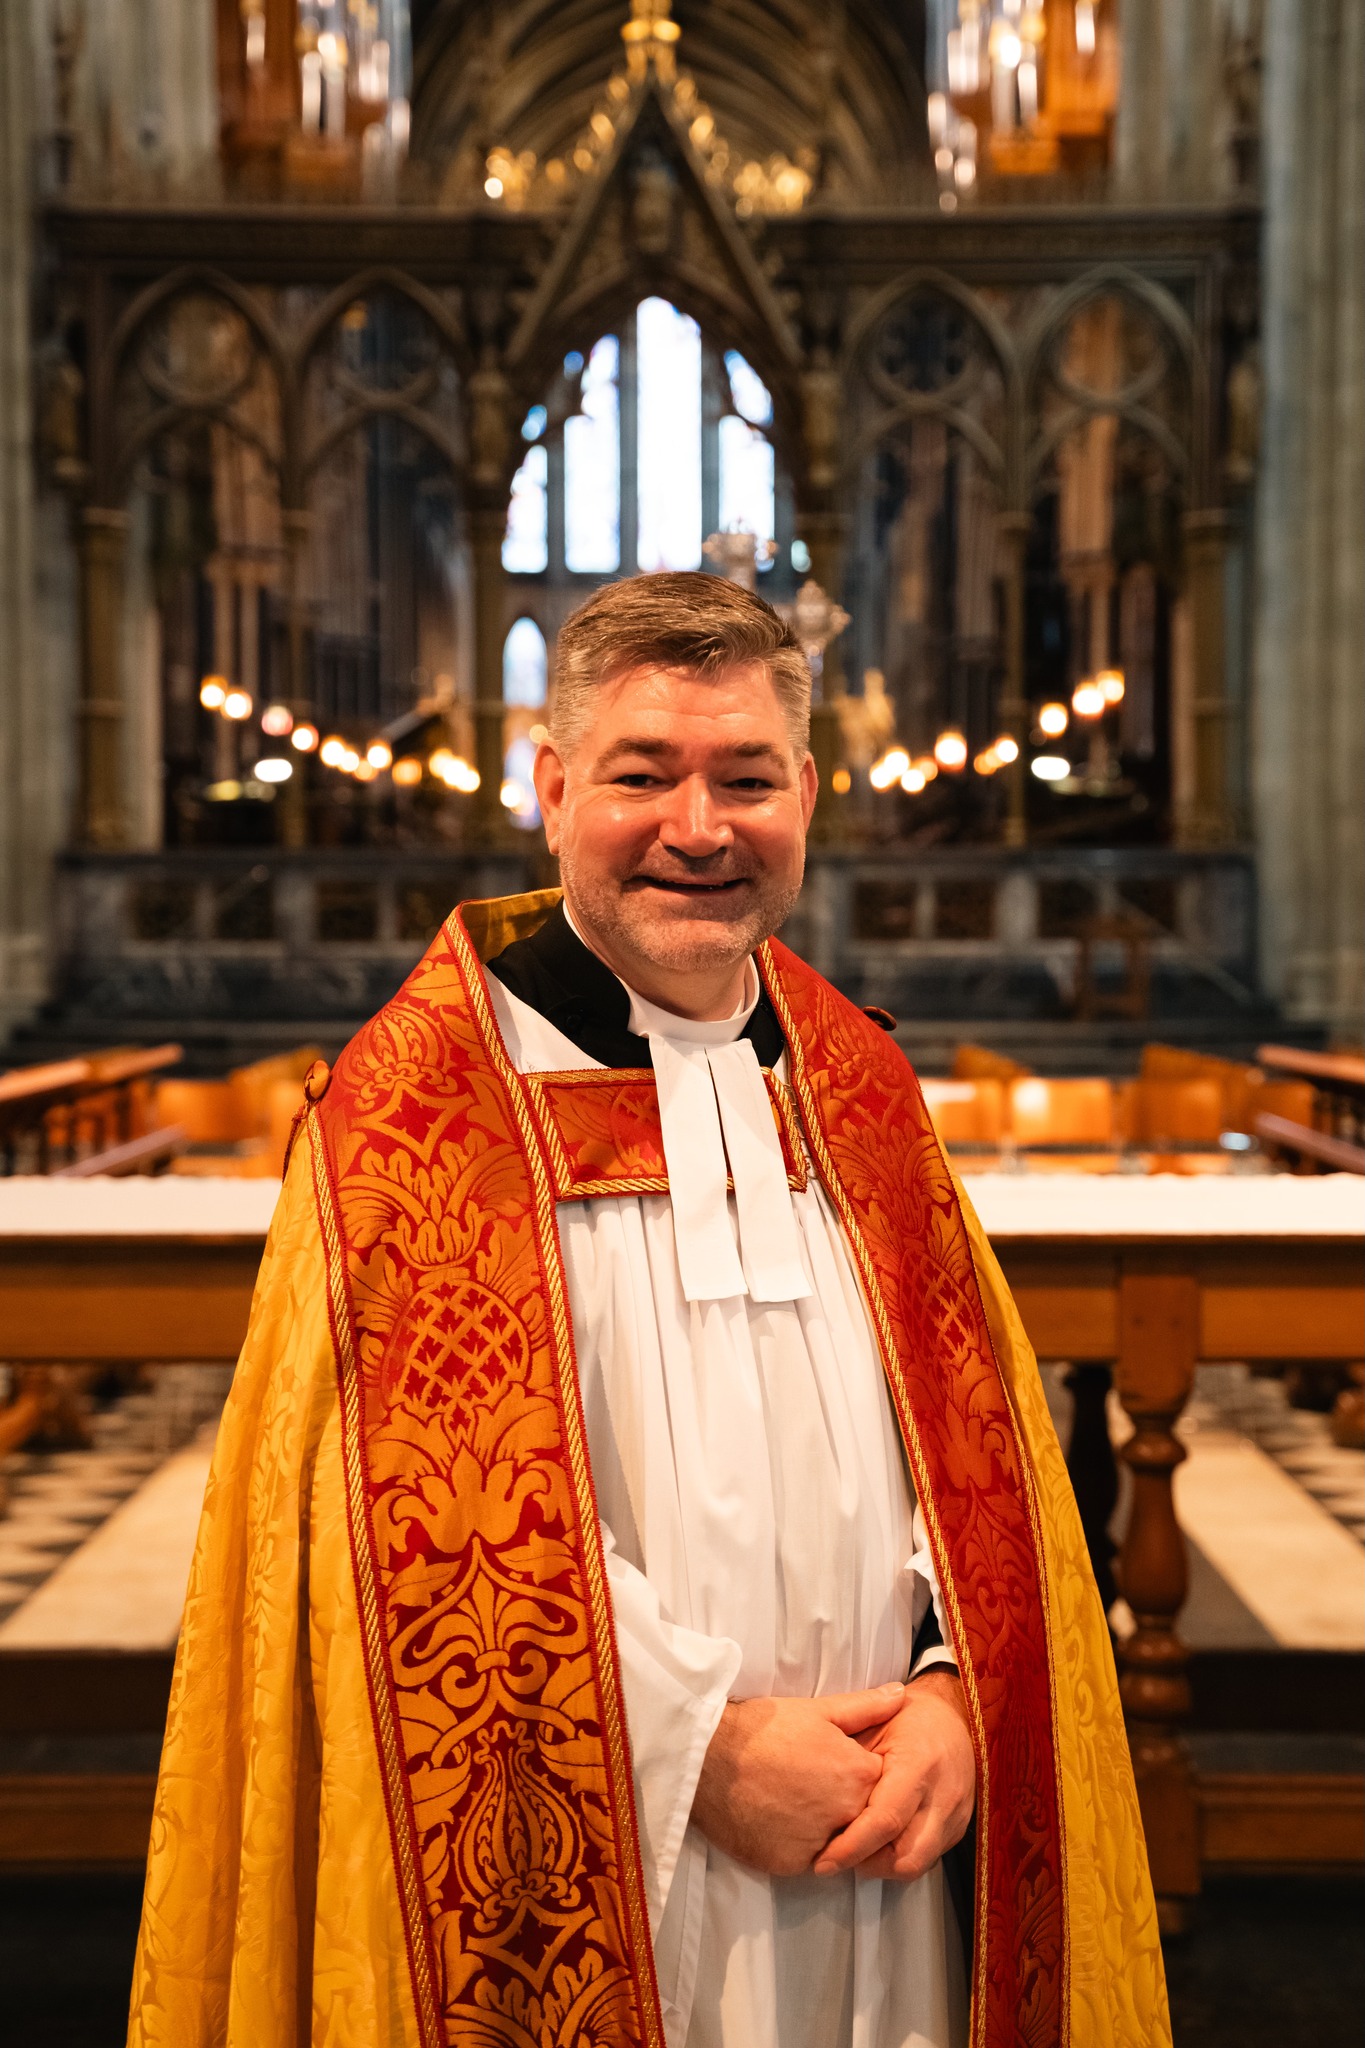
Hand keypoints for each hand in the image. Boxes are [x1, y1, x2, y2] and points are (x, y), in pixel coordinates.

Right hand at [691, 1682, 905, 1876]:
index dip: (859, 1773)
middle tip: (812, 1782)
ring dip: (826, 1827)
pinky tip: (779, 1819)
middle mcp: (847, 1814)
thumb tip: (902, 1694)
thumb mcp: (818, 1709)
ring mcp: (821, 1844)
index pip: (881, 1783)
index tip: (836, 1764)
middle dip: (846, 1802)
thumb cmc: (763, 1728)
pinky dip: (800, 1844)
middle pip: (861, 1814)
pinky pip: (808, 1858)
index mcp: (859, 1774)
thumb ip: (866, 1707)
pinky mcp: (792, 1865)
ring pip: (837, 1841)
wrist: (709, 1758)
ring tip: (794, 1801)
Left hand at [812, 1669, 975, 1881]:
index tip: (823, 1861)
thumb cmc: (907, 1717)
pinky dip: (899, 1856)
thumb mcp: (872, 1722)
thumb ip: (848, 1759)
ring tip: (856, 1851)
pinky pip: (927, 1857)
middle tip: (836, 1858)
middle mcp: (943, 1795)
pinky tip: (878, 1843)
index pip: (885, 1820)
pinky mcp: (958, 1828)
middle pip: (905, 1856)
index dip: (852, 1847)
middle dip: (866, 1864)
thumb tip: (815, 1798)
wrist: (955, 1715)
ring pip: (916, 1864)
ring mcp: (955, 1815)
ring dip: (883, 1865)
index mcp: (919, 1763)